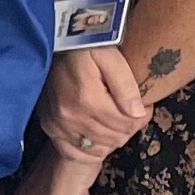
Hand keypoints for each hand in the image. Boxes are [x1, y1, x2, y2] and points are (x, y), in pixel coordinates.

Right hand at [40, 45, 153, 161]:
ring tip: (115, 120)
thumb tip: (138, 113)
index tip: (144, 106)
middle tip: (131, 113)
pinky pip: (74, 153)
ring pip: (97, 149)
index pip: (125, 124)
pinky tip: (98, 137)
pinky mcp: (49, 127)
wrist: (54, 42)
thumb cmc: (85, 46)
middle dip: (128, 128)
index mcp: (88, 99)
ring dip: (111, 138)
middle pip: (113, 138)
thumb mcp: (111, 57)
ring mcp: (57, 124)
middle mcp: (70, 116)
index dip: (141, 118)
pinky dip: (89, 150)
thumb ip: (126, 86)